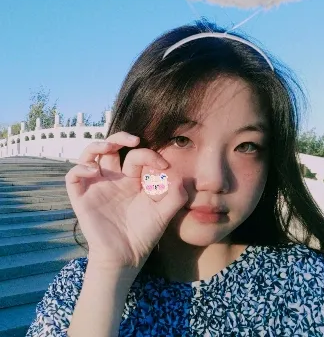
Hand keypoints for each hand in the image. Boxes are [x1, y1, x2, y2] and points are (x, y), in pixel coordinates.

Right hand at [65, 132, 187, 269]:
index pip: (137, 156)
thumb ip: (175, 195)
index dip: (150, 155)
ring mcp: (97, 187)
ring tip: (110, 146)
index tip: (164, 166)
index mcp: (133, 180)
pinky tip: (93, 170)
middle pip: (111, 147)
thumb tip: (179, 175)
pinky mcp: (81, 198)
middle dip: (121, 137)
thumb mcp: (164, 213)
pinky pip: (73, 177)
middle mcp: (114, 179)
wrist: (126, 258)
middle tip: (134, 140)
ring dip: (98, 145)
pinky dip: (80, 168)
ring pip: (90, 155)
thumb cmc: (144, 235)